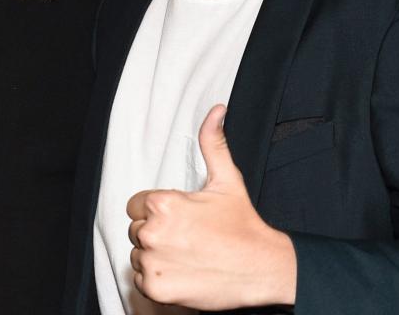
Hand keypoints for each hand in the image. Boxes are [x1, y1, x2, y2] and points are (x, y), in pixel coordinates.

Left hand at [126, 105, 296, 308]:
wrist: (261, 268)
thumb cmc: (243, 225)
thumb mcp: (227, 179)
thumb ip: (213, 143)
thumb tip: (216, 111)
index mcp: (163, 203)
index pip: (137, 205)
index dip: (157, 211)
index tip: (180, 219)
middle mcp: (153, 232)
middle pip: (136, 230)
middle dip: (156, 233)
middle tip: (187, 238)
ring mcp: (153, 262)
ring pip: (138, 255)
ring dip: (156, 256)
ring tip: (187, 255)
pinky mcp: (156, 288)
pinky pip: (143, 280)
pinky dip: (158, 279)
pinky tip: (183, 273)